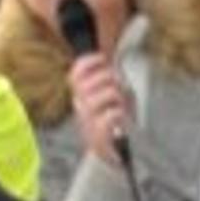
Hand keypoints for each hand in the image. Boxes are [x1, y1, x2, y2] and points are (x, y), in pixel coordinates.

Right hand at [68, 50, 134, 165]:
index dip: (90, 61)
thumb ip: (113, 74)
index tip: (105, 59)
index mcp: (81, 94)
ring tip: (123, 105)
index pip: (76, 73)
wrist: (114, 153)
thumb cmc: (116, 121)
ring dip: (118, 97)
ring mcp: (87, 121)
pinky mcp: (97, 135)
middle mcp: (81, 106)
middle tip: (121, 87)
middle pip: (91, 82)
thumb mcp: (116, 94)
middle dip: (110, 79)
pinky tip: (122, 118)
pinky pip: (109, 115)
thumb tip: (111, 47)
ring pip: (102, 97)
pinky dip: (120, 113)